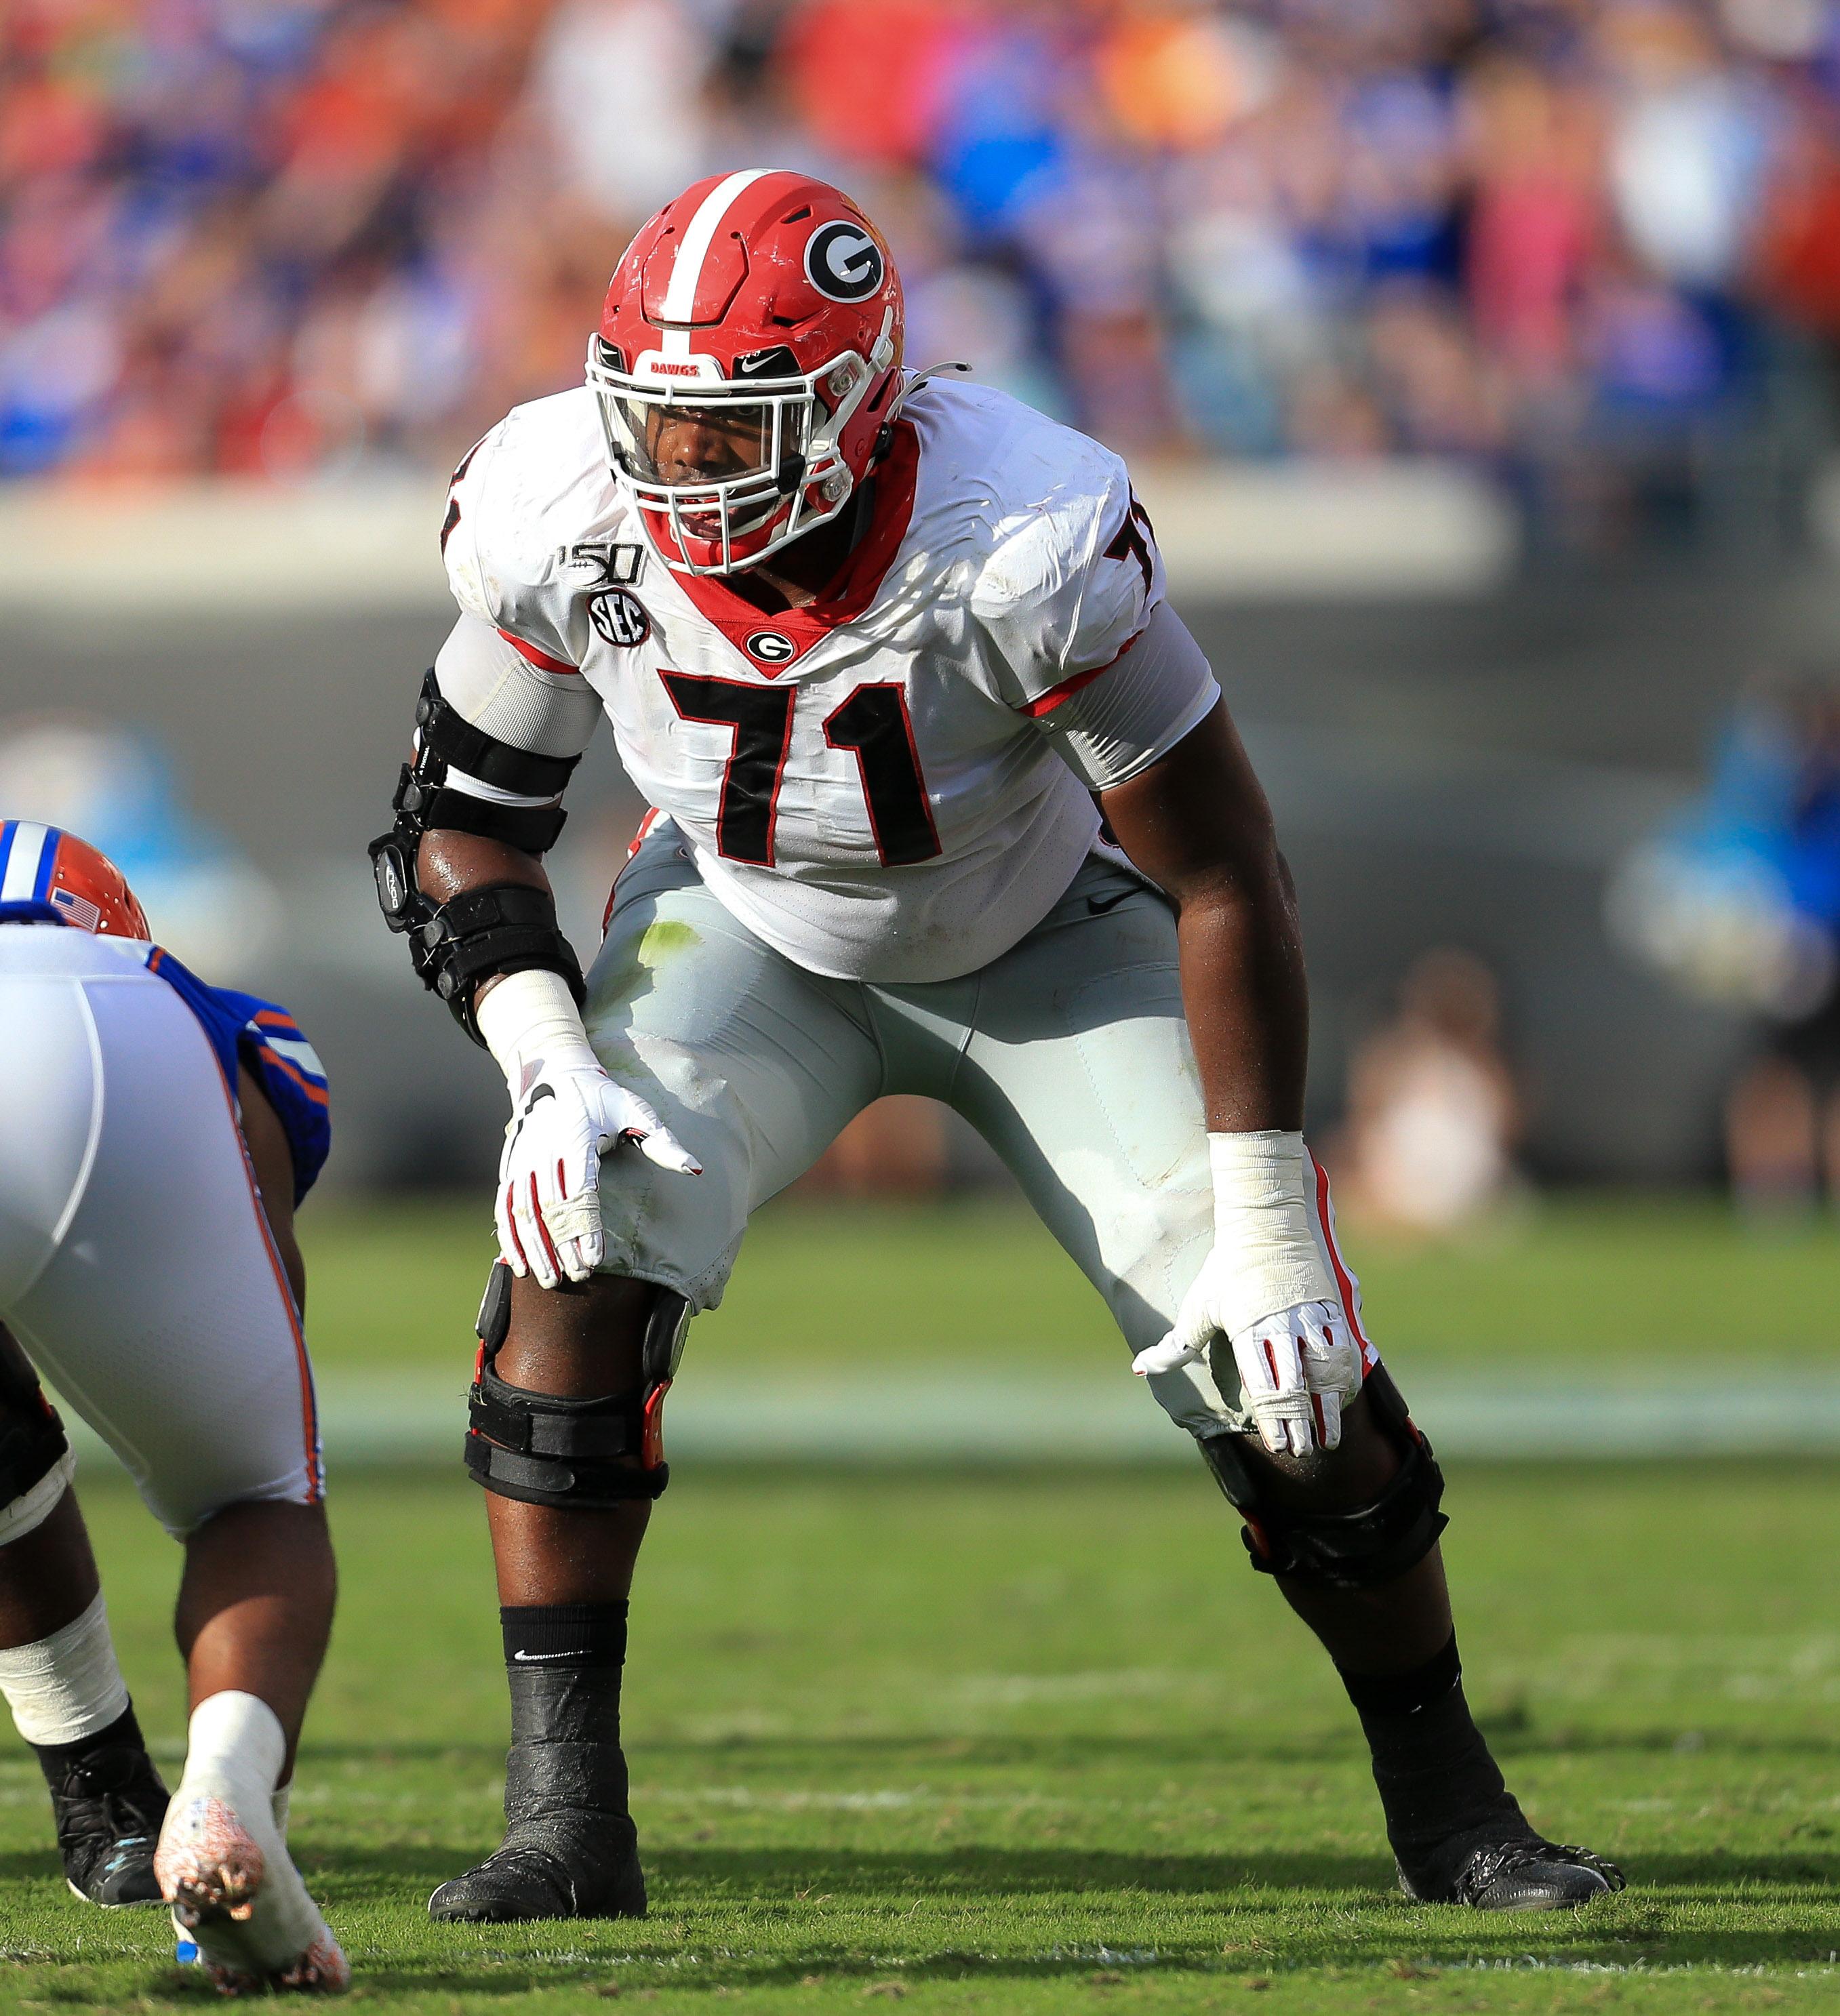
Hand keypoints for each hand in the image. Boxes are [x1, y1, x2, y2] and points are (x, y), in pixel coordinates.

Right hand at [495, 1064, 699, 1288]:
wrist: (555, 1072)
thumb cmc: (602, 1098)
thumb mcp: (636, 1111)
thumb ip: (664, 1143)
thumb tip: (696, 1170)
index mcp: (576, 1139)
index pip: (580, 1191)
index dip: (586, 1228)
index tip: (593, 1259)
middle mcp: (544, 1152)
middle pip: (552, 1208)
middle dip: (563, 1246)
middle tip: (578, 1278)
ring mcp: (523, 1161)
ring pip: (525, 1212)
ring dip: (535, 1248)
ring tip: (550, 1281)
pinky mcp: (510, 1168)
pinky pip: (506, 1207)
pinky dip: (509, 1237)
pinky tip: (517, 1265)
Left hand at [1133, 1282, 1358, 1455]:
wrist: (1267, 1225)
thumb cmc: (1226, 1269)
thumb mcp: (1198, 1307)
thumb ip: (1176, 1345)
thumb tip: (1140, 1368)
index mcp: (1248, 1330)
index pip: (1263, 1384)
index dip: (1272, 1419)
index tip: (1278, 1446)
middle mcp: (1281, 1326)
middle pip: (1295, 1386)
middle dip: (1299, 1424)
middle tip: (1301, 1452)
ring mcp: (1309, 1318)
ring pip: (1325, 1373)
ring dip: (1329, 1409)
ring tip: (1329, 1440)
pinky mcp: (1331, 1309)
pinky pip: (1344, 1351)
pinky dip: (1346, 1379)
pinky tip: (1345, 1402)